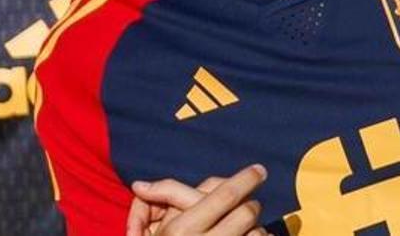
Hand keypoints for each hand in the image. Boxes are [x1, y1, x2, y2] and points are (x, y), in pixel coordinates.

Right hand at [125, 164, 268, 235]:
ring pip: (257, 233)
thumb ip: (164, 200)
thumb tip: (140, 186)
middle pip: (245, 211)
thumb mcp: (161, 230)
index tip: (259, 170)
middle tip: (248, 204)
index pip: (224, 196)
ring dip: (256, 229)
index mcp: (182, 231)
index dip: (246, 179)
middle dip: (250, 204)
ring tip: (247, 230)